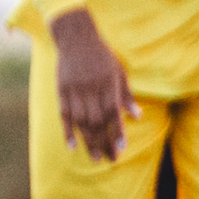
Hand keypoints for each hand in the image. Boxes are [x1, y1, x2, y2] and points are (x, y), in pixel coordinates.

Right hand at [46, 7, 137, 160]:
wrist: (76, 39)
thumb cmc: (103, 56)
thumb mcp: (119, 72)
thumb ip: (126, 95)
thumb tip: (137, 117)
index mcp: (108, 83)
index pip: (113, 111)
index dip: (117, 130)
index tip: (121, 147)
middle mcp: (90, 88)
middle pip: (97, 120)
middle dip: (104, 142)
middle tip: (110, 160)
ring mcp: (74, 90)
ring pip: (81, 121)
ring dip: (88, 141)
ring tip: (95, 158)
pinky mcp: (61, 91)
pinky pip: (64, 114)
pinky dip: (67, 131)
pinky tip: (72, 146)